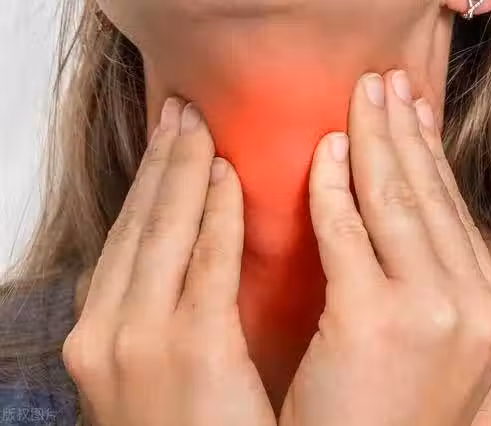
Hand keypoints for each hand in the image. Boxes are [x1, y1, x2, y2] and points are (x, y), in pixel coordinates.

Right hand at [62, 99, 275, 425]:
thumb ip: (166, 315)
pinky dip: (215, 218)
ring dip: (184, 173)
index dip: (147, 186)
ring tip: (201, 126)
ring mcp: (140, 341)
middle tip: (181, 114)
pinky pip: (205, 267)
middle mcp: (106, 331)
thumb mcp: (154, 371)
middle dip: (160, 163)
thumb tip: (192, 264)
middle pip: (137, 226)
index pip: (127, 241)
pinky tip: (228, 178)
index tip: (168, 144)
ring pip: (163, 233)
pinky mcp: (189, 354)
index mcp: (100, 335)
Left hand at [280, 71, 490, 424]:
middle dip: (405, 131)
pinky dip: (333, 188)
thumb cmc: (384, 416)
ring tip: (359, 99)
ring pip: (398, 202)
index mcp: (490, 312)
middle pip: (432, 196)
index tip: (413, 113)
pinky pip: (348, 232)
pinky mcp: (375, 319)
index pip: (453, 213)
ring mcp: (432, 312)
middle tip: (384, 84)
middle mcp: (475, 306)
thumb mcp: (430, 347)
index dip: (431, 156)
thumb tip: (410, 224)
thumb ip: (430, 286)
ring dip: (375, 142)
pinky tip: (326, 154)